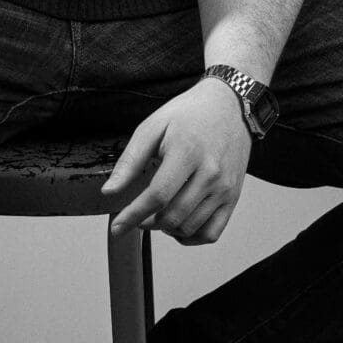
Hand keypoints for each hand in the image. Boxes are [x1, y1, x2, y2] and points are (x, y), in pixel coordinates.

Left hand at [103, 79, 252, 245]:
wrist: (230, 105)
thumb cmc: (190, 114)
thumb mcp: (153, 127)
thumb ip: (130, 161)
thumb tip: (109, 191)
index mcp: (187, 152)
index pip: (157, 196)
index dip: (133, 215)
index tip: (117, 227)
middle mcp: (210, 173)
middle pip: (173, 216)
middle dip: (147, 223)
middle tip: (138, 215)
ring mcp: (224, 187)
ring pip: (190, 228)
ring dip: (166, 230)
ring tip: (157, 215)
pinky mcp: (233, 196)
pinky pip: (211, 233)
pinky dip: (191, 237)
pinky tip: (178, 225)